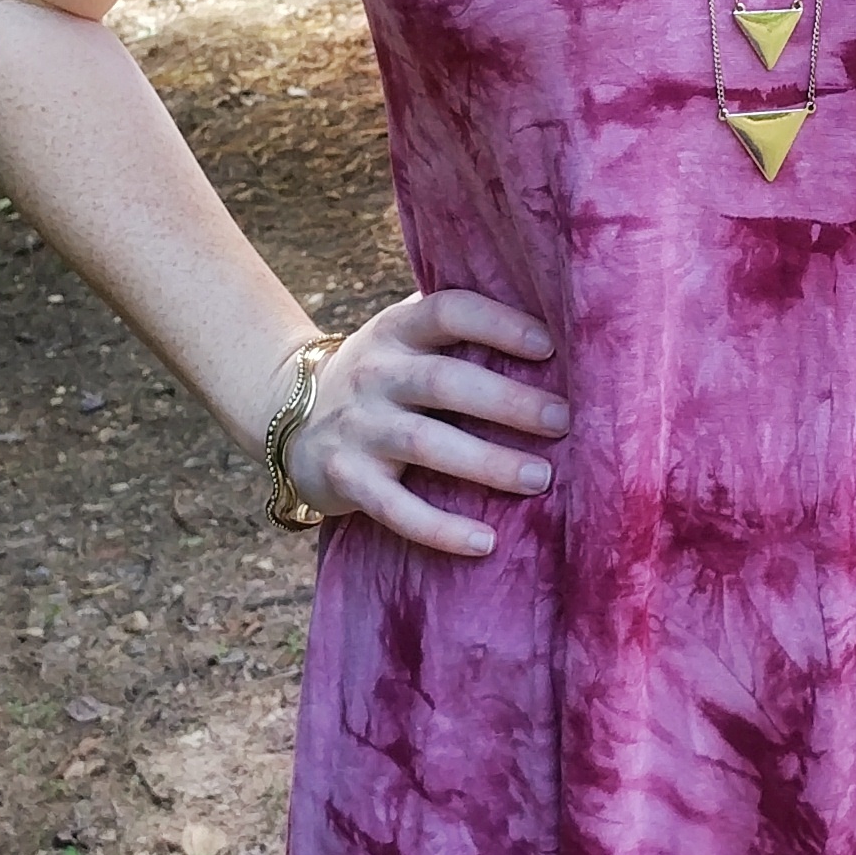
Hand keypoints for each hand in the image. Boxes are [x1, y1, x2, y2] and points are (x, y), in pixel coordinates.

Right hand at [270, 290, 567, 557]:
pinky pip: (395, 508)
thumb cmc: (384, 378)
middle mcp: (376, 373)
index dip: (498, 324)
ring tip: (540, 478)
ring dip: (486, 462)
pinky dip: (439, 528)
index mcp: (398, 330)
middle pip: (444, 381)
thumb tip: (561, 333)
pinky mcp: (345, 478)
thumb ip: (461, 332)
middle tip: (564, 421)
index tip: (550, 346)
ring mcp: (358, 427)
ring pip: (424, 443)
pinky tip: (485, 542)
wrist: (291, 417)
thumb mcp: (406, 340)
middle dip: (508, 401)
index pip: (448, 312)